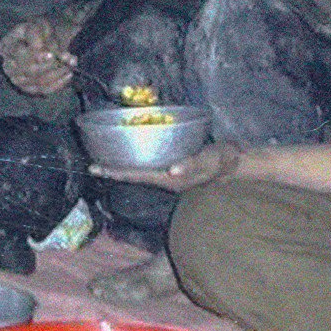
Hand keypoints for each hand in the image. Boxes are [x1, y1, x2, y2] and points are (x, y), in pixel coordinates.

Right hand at [0, 16, 78, 95]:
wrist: (54, 40)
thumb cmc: (44, 32)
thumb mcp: (40, 25)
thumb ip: (36, 35)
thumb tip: (40, 53)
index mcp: (6, 46)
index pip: (17, 54)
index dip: (34, 55)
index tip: (51, 53)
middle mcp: (8, 65)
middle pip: (27, 70)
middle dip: (50, 65)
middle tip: (67, 57)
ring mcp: (17, 79)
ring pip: (38, 82)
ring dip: (57, 73)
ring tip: (70, 63)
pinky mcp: (29, 89)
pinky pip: (44, 90)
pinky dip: (59, 82)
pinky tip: (68, 74)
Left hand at [89, 142, 241, 192]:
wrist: (237, 164)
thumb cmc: (223, 161)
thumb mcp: (210, 161)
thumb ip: (192, 165)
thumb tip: (172, 170)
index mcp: (169, 178)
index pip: (136, 174)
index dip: (115, 171)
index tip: (94, 167)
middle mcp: (166, 178)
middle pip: (134, 174)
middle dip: (114, 169)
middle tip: (92, 162)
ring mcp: (169, 175)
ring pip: (141, 170)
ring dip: (123, 165)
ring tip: (105, 158)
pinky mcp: (174, 167)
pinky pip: (150, 164)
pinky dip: (137, 159)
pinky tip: (132, 153)